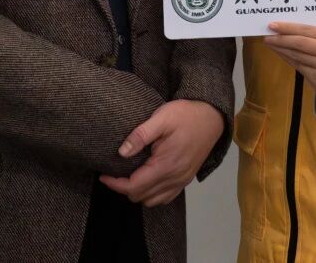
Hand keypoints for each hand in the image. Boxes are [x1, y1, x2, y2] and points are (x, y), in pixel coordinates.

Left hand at [98, 99, 223, 206]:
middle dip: (123, 188)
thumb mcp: (162, 117)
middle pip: (141, 196)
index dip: (115, 184)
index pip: (134, 186)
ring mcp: (182, 181)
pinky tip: (146, 179)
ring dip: (137, 192)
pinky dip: (152, 194)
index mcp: (166, 165)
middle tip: (113, 173)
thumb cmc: (186, 114)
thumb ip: (140, 134)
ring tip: (128, 176)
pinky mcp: (186, 179)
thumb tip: (121, 152)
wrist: (212, 117)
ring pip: (152, 201)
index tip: (103, 176)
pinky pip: (165, 198)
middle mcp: (175, 178)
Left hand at [263, 22, 315, 104]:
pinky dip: (286, 57)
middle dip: (282, 37)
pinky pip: (297, 65)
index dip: (289, 27)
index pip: (309, 30)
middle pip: (301, 42)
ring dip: (281, 48)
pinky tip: (279, 52)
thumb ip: (314, 36)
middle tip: (268, 34)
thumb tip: (286, 28)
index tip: (273, 25)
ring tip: (270, 42)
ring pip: (297, 54)